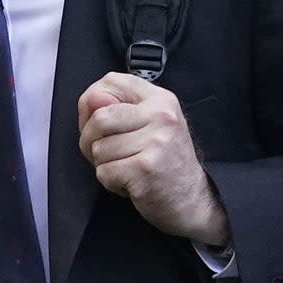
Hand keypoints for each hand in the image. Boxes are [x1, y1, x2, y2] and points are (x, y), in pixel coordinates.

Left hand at [77, 72, 228, 244]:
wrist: (191, 201)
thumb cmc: (165, 163)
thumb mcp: (149, 126)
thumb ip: (117, 108)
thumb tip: (90, 99)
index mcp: (161, 99)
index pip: (112, 81)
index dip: (93, 99)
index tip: (97, 119)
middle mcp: (162, 116)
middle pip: (99, 118)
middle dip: (92, 140)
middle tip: (109, 154)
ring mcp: (155, 142)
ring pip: (98, 148)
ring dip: (105, 165)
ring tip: (127, 168)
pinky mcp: (145, 168)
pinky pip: (104, 172)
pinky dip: (110, 182)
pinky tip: (130, 182)